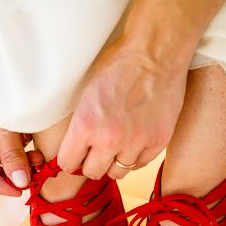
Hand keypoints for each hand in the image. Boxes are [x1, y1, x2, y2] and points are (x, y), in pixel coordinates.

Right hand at [0, 72, 40, 196]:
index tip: (19, 190)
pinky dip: (16, 146)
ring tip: (38, 160)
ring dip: (16, 160)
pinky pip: (0, 141)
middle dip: (9, 172)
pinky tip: (32, 146)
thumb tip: (22, 183)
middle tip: (32, 178)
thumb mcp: (2, 123)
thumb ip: (12, 154)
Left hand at [57, 38, 188, 179]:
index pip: (67, 164)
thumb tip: (74, 150)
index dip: (70, 159)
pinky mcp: (157, 142)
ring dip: (114, 161)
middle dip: (91, 162)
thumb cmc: (118, 66)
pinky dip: (135, 156)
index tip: (75, 154)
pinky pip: (140, 164)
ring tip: (117, 144)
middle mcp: (109, 139)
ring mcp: (136, 143)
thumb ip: (80, 126)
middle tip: (96, 151)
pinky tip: (135, 140)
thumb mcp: (86, 94)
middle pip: (92, 172)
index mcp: (85, 125)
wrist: (155, 53)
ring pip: (117, 173)